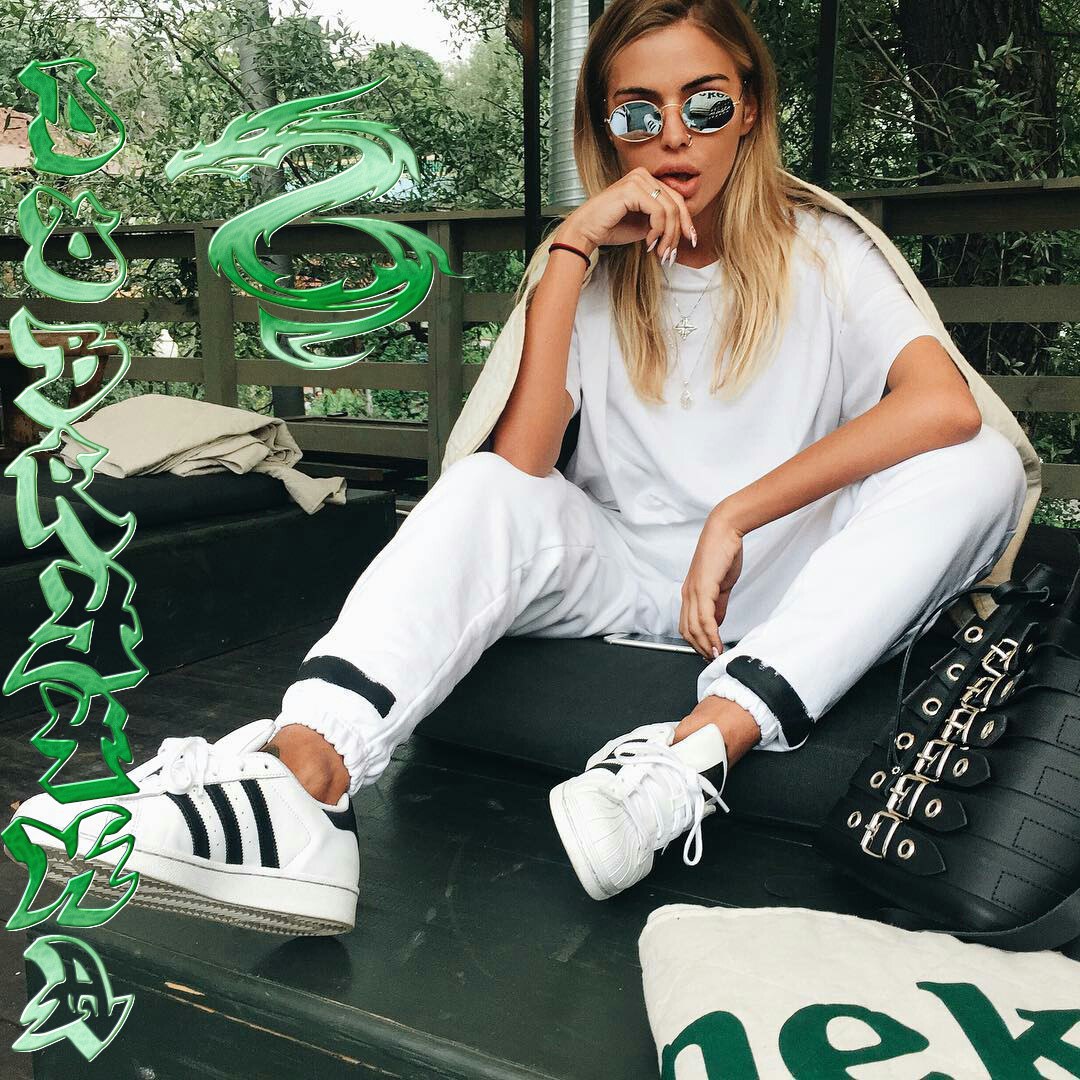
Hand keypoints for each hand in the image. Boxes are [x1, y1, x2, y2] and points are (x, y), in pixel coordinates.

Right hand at [553, 167, 694, 262]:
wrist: (586, 231)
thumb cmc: (612, 228)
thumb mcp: (645, 225)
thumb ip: (662, 222)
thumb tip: (684, 230)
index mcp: (647, 181)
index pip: (676, 199)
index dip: (686, 222)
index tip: (691, 241)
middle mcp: (643, 175)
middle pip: (676, 203)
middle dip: (678, 232)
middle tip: (671, 253)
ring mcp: (637, 179)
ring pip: (669, 209)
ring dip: (668, 235)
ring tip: (660, 252)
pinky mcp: (631, 189)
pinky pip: (658, 211)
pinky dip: (657, 230)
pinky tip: (649, 243)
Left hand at [679, 511, 744, 658]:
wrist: (725, 530)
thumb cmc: (723, 553)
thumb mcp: (721, 584)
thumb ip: (718, 605)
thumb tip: (717, 622)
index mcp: (690, 593)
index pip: (687, 625)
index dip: (696, 642)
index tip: (708, 653)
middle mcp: (688, 593)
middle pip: (687, 630)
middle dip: (700, 649)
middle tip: (712, 659)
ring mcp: (693, 591)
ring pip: (694, 627)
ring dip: (705, 645)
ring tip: (716, 656)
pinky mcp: (703, 587)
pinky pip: (704, 617)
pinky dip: (711, 634)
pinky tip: (717, 643)